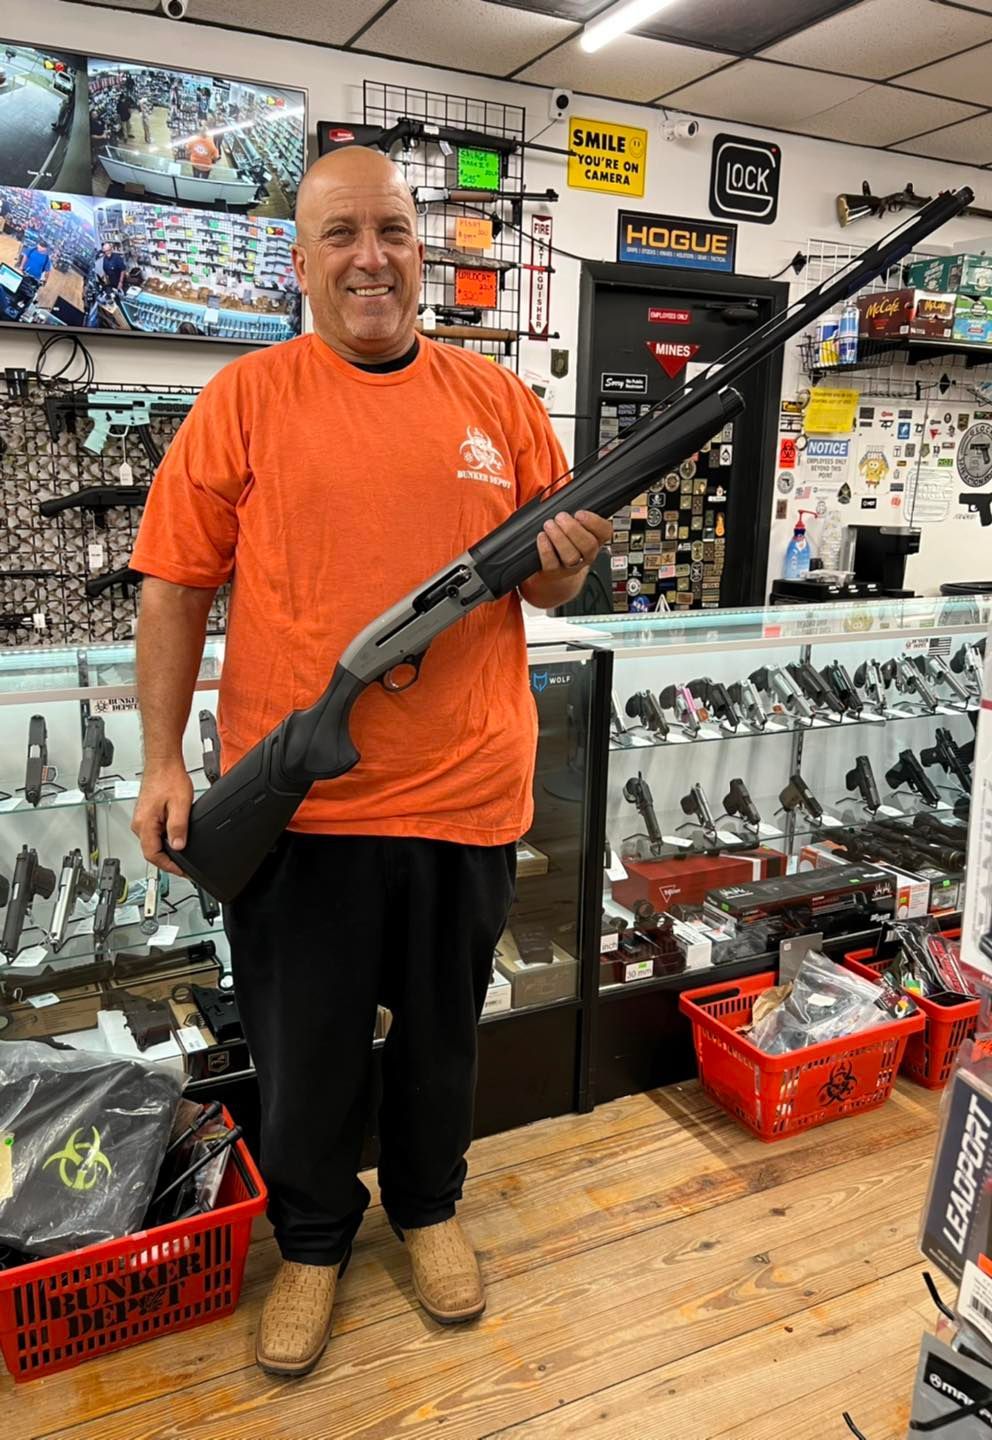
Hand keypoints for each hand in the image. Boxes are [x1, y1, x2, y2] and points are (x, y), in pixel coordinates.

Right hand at [131, 759, 192, 876]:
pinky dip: (165, 840)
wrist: (163, 763)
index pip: (153, 855)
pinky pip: (154, 834)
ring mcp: (141, 820)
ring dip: (167, 850)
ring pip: (153, 843)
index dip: (169, 867)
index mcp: (144, 824)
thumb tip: (179, 846)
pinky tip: (176, 839)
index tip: (182, 871)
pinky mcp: (146, 816)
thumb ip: (178, 828)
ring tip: (183, 854)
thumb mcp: (180, 805)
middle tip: (185, 866)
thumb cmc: (168, 778)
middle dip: (169, 861)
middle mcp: (139, 824)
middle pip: (152, 851)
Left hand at [536, 509, 612, 574]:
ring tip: (549, 525)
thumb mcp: (573, 524)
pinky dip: (546, 549)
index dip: (594, 522)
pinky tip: (542, 537)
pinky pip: (552, 564)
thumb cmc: (563, 540)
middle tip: (561, 517)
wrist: (553, 570)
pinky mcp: (555, 572)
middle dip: (573, 529)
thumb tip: (564, 489)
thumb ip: (573, 511)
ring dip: (559, 538)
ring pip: (571, 556)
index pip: (605, 532)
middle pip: (588, 545)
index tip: (580, 513)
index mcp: (595, 539)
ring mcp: (571, 565)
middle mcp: (586, 554)